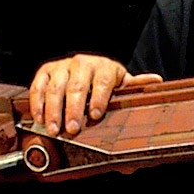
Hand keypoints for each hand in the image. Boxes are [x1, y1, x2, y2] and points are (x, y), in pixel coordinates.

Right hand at [30, 54, 162, 135]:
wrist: (86, 67)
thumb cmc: (105, 81)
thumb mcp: (121, 83)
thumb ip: (135, 85)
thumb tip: (156, 80)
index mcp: (104, 67)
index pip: (102, 81)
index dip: (98, 97)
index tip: (95, 114)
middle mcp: (82, 63)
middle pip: (77, 86)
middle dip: (73, 109)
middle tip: (72, 129)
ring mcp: (63, 66)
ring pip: (56, 87)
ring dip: (53, 110)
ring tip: (54, 129)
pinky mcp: (47, 71)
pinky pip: (39, 85)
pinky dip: (37, 102)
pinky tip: (39, 118)